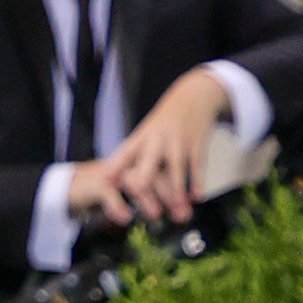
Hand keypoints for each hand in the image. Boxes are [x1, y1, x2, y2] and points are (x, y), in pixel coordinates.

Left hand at [91, 66, 230, 229]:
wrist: (193, 95)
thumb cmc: (163, 124)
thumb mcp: (144, 135)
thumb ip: (129, 158)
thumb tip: (107, 182)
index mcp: (141, 139)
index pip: (125, 154)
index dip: (114, 167)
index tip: (105, 181)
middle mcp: (157, 140)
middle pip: (148, 161)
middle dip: (144, 178)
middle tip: (138, 191)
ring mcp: (177, 141)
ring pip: (175, 168)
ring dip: (176, 189)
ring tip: (176, 207)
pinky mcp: (196, 142)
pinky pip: (196, 165)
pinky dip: (197, 181)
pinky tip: (196, 198)